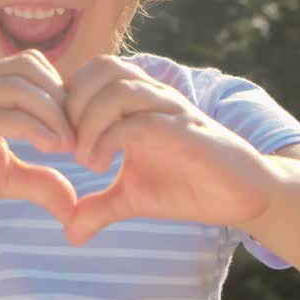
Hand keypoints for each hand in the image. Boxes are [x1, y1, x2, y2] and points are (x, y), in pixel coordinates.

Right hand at [0, 49, 78, 239]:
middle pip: (26, 66)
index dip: (58, 88)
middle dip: (59, 97)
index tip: (74, 125)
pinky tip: (50, 148)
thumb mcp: (4, 177)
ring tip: (66, 144)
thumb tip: (74, 201)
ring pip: (15, 86)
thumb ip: (39, 181)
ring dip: (50, 112)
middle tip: (75, 134)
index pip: (27, 63)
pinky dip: (32, 127)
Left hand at [62, 56, 279, 244]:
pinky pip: (140, 121)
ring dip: (90, 122)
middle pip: (101, 68)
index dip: (66, 97)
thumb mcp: (134, 198)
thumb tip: (71, 232)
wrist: (243, 195)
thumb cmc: (189, 186)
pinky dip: (110, 139)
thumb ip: (99, 207)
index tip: (57, 137)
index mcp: (137, 101)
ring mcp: (170, 110)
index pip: (91, 71)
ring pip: (118, 89)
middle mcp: (153, 96)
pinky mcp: (185, 131)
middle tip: (65, 144)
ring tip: (85, 158)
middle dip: (72, 104)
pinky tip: (101, 163)